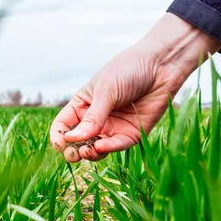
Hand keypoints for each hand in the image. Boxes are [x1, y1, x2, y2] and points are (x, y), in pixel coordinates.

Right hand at [50, 12, 220, 162]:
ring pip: (96, 149)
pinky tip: (101, 146)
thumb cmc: (129, 69)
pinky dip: (108, 148)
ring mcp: (114, 127)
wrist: (162, 65)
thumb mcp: (106, 91)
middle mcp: (96, 118)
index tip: (60, 143)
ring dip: (90, 153)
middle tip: (73, 155)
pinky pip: (117, 146)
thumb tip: (73, 139)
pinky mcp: (132, 133)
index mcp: (83, 104)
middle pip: (78, 141)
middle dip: (73, 150)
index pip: (64, 125)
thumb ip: (92, 117)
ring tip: (87, 150)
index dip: (59, 136)